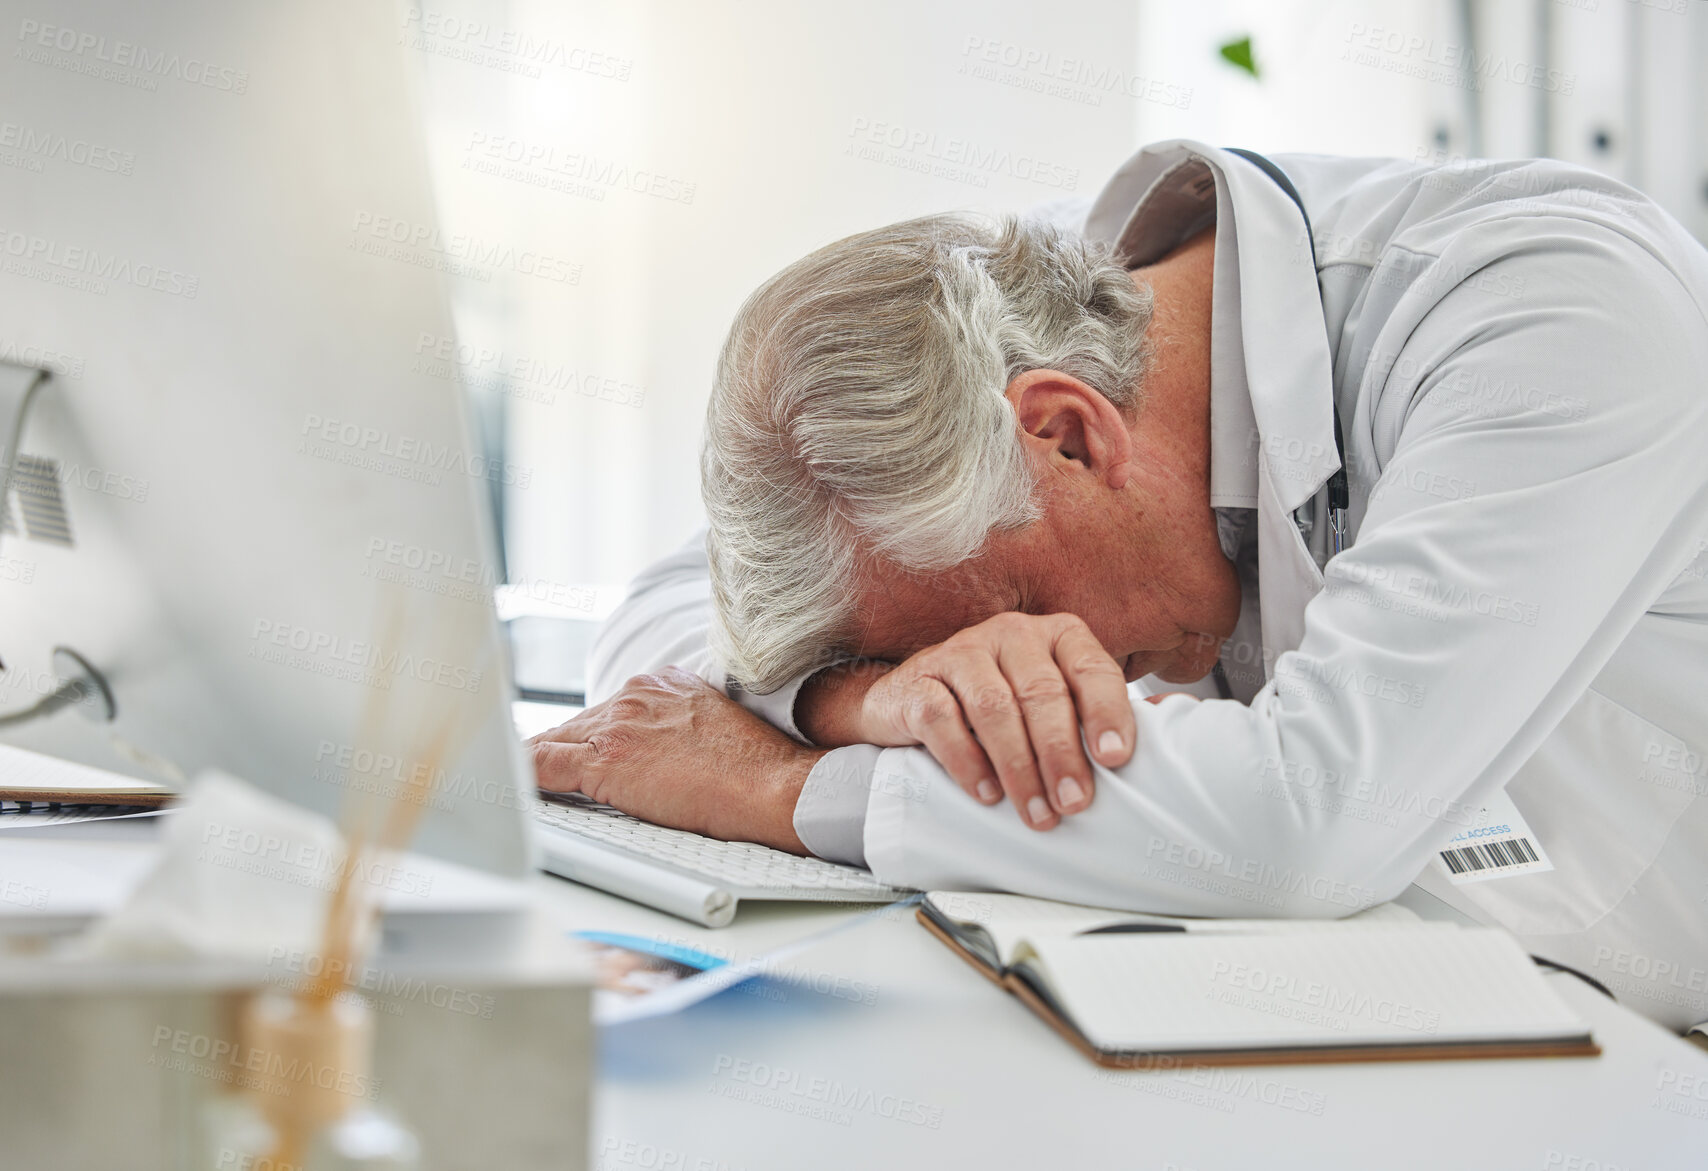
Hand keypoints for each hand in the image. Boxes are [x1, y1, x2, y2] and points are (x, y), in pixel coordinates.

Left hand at [529, 667, 825, 852]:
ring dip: (539, 767)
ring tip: (516, 787)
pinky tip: (507, 790)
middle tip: (535, 777)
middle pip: (575, 726)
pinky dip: (520, 777)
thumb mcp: (715, 725)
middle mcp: (636, 695)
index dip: (589, 738)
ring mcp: (618, 724)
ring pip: (553, 742)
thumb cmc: (758, 769)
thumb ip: (680, 726)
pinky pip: (542, 764)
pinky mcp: (605, 759)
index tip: (577, 754)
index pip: (607, 712)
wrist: (773, 785)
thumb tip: (661, 751)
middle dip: (559, 754)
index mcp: (664, 684)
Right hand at [853, 612, 1135, 829]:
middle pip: (1043, 693)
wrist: (909, 701)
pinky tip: (985, 792)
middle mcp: (1010, 634)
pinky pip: (943, 718)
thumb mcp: (1051, 699)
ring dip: (1018, 767)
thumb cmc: (995, 703)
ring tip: (1035, 811)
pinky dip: (967, 761)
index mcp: (1055, 635)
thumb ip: (1095, 711)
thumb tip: (1166, 730)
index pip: (1091, 668)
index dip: (1106, 713)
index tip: (1116, 759)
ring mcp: (960, 653)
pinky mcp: (918, 681)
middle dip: (1061, 754)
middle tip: (1074, 803)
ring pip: (994, 708)